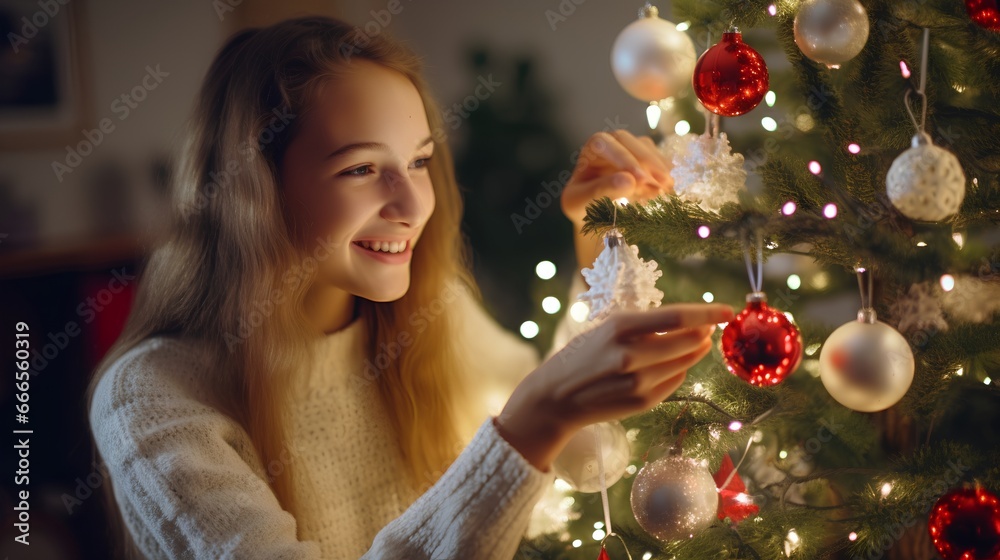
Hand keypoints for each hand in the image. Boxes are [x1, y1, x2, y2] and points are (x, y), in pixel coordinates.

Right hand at [494, 302, 732, 471]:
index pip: (677, 317)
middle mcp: (632, 355)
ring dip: (697, 351)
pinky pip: (675, 381)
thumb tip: (690, 322)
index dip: (707, 312)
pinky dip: (680, 370)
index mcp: (620, 328)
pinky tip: (675, 365)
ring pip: (685, 362)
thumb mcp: (606, 329)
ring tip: (699, 342)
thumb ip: (644, 326)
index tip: (728, 309)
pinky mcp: (643, 401)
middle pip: (688, 340)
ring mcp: (638, 381)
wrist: (556, 397)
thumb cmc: (581, 356)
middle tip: (710, 327)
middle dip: (704, 332)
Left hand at [560, 129, 673, 271]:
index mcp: (591, 149)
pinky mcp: (646, 161)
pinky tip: (669, 190)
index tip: (640, 179)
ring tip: (668, 188)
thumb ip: (599, 191)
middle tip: (663, 183)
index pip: (606, 143)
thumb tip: (629, 181)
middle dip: (649, 162)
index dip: (625, 159)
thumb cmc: (580, 207)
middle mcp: (612, 144)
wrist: (592, 215)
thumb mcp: (580, 203)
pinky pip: (659, 161)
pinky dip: (664, 175)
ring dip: (660, 168)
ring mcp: (631, 150)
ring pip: (649, 150)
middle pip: (633, 142)